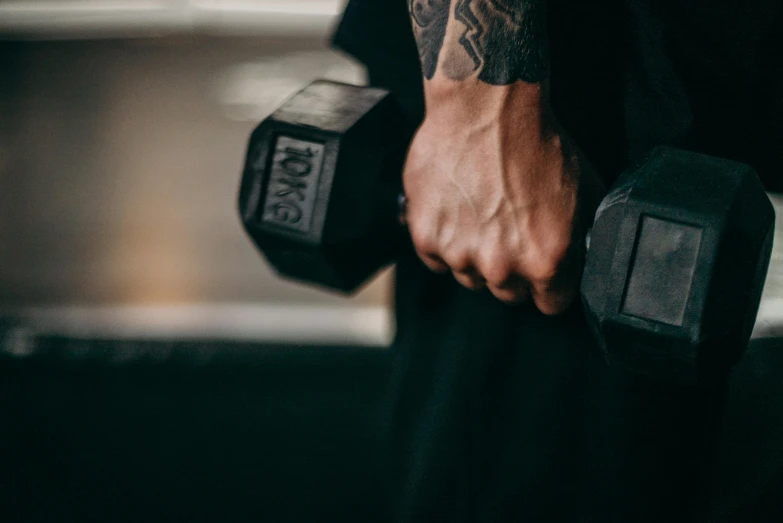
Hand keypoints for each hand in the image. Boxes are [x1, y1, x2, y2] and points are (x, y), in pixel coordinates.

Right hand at [403, 81, 603, 313]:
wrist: (485, 106)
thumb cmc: (536, 141)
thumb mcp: (584, 191)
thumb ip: (580, 238)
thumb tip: (580, 261)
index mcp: (545, 260)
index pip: (550, 305)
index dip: (549, 286)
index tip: (542, 270)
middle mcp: (502, 266)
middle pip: (507, 294)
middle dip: (511, 270)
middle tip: (509, 231)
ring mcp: (460, 254)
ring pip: (470, 277)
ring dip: (475, 255)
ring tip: (480, 214)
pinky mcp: (426, 237)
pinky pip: (436, 259)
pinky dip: (443, 241)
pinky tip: (455, 211)